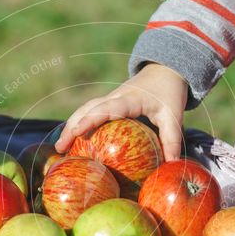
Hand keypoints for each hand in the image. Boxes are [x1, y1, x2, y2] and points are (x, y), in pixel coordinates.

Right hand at [55, 63, 187, 160]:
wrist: (165, 70)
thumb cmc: (169, 92)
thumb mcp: (174, 115)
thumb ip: (172, 139)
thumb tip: (171, 165)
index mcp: (130, 99)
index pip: (107, 108)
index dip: (91, 119)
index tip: (77, 131)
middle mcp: (116, 97)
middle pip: (88, 109)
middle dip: (72, 126)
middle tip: (60, 147)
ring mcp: (110, 99)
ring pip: (85, 109)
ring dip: (71, 125)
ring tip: (61, 147)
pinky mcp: (109, 103)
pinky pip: (91, 112)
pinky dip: (79, 123)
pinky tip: (73, 141)